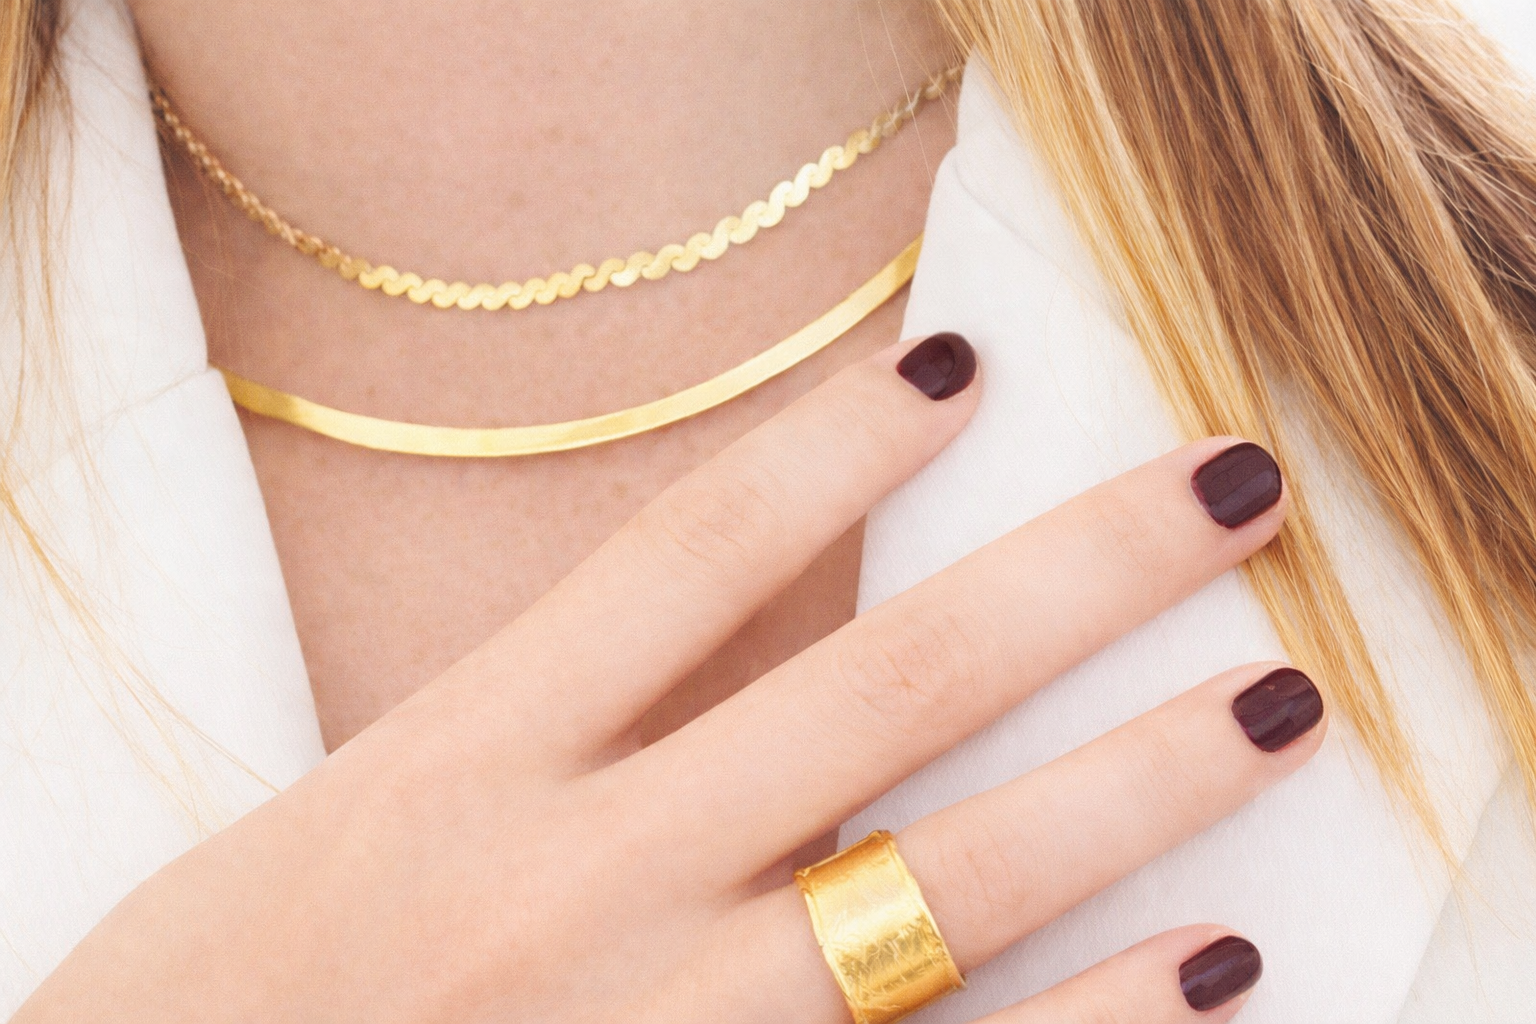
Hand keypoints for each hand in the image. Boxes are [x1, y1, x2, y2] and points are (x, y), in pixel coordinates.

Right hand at [16, 333, 1322, 1023]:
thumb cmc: (230, 1003)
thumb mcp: (351, 820)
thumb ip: (525, 733)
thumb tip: (736, 646)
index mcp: (460, 765)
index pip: (690, 552)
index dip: (839, 440)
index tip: (963, 362)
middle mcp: (574, 885)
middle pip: (874, 686)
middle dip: (1077, 575)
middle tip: (1230, 491)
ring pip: (941, 887)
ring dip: (1132, 789)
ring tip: (1270, 706)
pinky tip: (1209, 967)